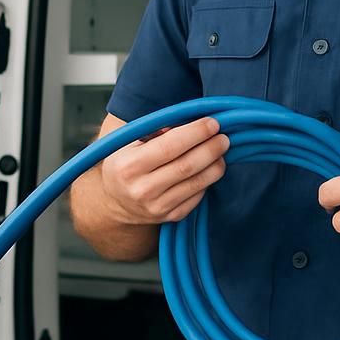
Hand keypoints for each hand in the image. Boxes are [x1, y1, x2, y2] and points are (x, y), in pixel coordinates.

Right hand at [98, 117, 228, 225]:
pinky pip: (197, 196)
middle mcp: (142, 189)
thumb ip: (155, 130)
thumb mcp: (129, 143)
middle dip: (210, 148)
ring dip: (215, 164)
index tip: (212, 123)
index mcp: (128, 166)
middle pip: (187, 166)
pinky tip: (210, 169)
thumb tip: (188, 123)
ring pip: (197, 183)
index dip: (195, 133)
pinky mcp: (171, 217)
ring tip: (221, 151)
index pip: (169, 147)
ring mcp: (157, 206)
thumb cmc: (125, 164)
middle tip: (223, 137)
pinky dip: (208, 180)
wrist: (116, 201)